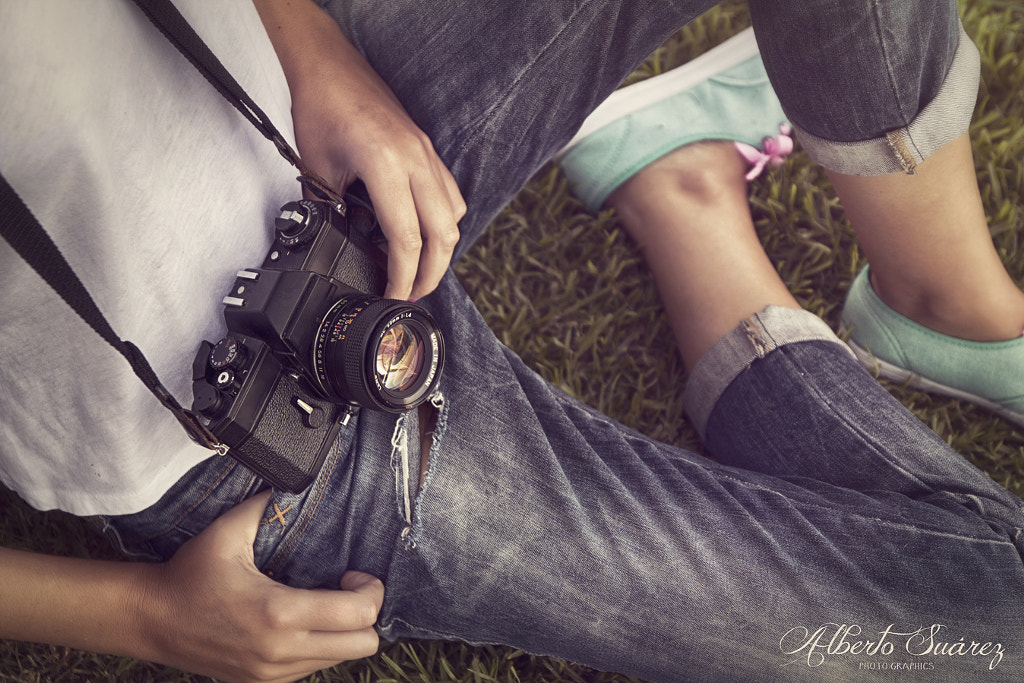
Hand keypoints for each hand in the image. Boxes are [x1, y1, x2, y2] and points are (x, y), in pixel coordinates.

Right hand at [134, 491, 383, 682]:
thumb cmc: (190, 573)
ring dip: (344, 632)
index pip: (358, 615)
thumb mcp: (227, 531)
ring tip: (327, 604)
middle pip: (363, 644)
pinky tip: (305, 622)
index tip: (355, 573)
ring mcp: (273, 673)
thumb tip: (292, 481)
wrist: (151, 620)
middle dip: (367, 614)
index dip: (371, 591)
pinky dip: (321, 646)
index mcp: (279, 613)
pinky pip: (315, 668)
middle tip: (348, 589)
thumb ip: (265, 505)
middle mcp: (281, 650)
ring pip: (341, 659)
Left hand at [254, 0, 465, 300]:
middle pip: (443, 235)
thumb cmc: (321, 107)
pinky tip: (423, 234)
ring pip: (453, 216)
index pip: (406, 238)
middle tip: (411, 295)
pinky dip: (443, 223)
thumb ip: (331, 210)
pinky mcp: (429, 151)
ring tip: (419, 270)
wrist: (331, 66)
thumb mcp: (317, 168)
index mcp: (386, 165)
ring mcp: (427, 154)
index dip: (401, 277)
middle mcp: (416, 160)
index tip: (392, 297)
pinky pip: (450, 195)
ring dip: (442, 250)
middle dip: (431, 274)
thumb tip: (336, 244)